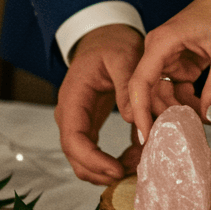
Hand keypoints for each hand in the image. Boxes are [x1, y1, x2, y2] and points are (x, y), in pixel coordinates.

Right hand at [55, 24, 144, 184]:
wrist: (105, 37)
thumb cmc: (112, 43)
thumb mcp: (123, 56)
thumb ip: (127, 84)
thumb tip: (133, 116)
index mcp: (73, 98)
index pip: (73, 140)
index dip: (93, 160)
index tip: (117, 170)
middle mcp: (71, 115)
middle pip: (77, 157)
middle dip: (103, 171)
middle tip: (135, 172)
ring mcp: (80, 122)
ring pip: (85, 160)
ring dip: (109, 169)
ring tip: (139, 164)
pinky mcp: (91, 125)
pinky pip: (97, 153)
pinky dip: (115, 160)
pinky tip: (137, 156)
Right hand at [127, 0, 210, 144]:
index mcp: (161, 43)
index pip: (140, 84)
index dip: (141, 112)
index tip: (147, 135)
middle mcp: (157, 51)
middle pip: (149, 93)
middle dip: (165, 115)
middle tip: (186, 134)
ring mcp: (165, 58)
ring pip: (162, 94)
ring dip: (179, 110)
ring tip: (202, 121)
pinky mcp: (176, 63)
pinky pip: (175, 89)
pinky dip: (187, 101)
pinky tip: (204, 107)